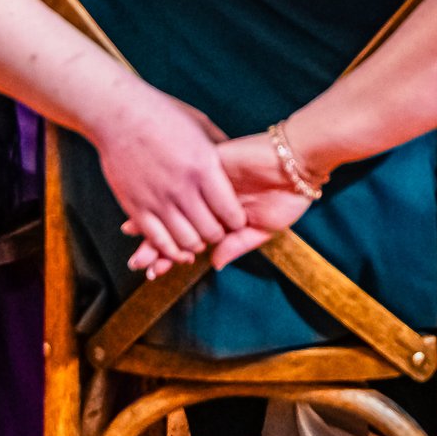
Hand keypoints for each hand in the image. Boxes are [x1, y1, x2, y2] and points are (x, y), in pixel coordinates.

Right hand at [88, 86, 244, 274]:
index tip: (236, 218)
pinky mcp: (135, 207)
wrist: (118, 113)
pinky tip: (177, 247)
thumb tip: (237, 167)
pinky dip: (171, 250)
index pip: (230, 211)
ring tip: (198, 236)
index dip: (237, 220)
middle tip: (217, 229)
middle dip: (218, 234)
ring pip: (186, 242)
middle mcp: (182, 188)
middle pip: (210, 231)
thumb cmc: (163, 115)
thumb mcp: (200, 126)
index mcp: (203, 166)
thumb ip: (221, 149)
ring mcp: (157, 200)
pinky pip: (158, 241)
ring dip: (196, 244)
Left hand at [132, 132, 317, 272]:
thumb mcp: (264, 228)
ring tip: (136, 244)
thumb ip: (237, 244)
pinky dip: (169, 201)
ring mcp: (206, 184)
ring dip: (156, 226)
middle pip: (176, 223)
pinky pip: (184, 185)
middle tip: (137, 263)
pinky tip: (153, 211)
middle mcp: (209, 202)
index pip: (190, 238)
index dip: (171, 254)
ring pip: (174, 206)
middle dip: (156, 244)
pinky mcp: (208, 166)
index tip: (152, 271)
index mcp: (222, 217)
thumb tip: (214, 263)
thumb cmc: (288, 197)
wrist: (299, 164)